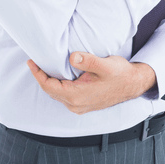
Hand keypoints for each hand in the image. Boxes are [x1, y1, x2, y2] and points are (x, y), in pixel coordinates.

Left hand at [27, 52, 155, 114]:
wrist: (133, 84)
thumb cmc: (120, 74)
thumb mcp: (105, 64)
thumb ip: (87, 61)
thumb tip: (72, 57)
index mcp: (77, 96)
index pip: (49, 86)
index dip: (38, 74)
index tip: (31, 61)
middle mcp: (76, 104)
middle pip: (50, 91)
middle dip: (41, 76)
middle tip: (34, 62)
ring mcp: (79, 106)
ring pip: (56, 94)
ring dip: (49, 82)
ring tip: (43, 68)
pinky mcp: (83, 105)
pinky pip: (64, 96)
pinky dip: (57, 86)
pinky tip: (58, 76)